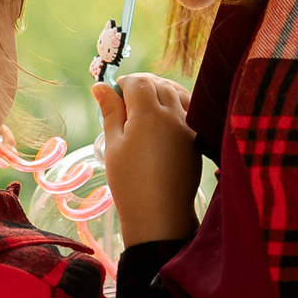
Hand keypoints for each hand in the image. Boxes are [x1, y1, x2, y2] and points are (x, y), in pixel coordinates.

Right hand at [94, 74, 200, 246]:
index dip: (123, 83)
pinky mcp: (197, 138)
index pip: (139, 82)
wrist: (160, 216)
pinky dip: (177, 103)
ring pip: (177, 92)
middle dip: (141, 85)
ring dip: (161, 91)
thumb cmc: (129, 183)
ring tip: (145, 107)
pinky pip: (189, 108)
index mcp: (149, 114)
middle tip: (125, 101)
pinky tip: (165, 115)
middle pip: (159, 84)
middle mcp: (174, 114)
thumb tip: (100, 86)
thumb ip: (111, 112)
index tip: (113, 96)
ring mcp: (189, 126)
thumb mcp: (114, 145)